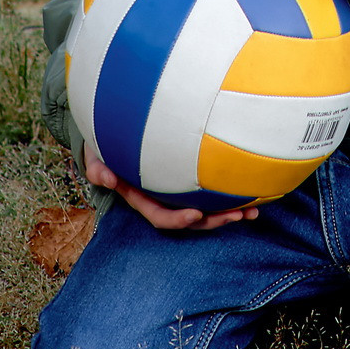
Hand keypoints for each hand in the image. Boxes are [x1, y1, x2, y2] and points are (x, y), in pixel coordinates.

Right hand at [83, 143, 256, 233]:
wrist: (115, 127)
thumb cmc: (106, 141)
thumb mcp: (96, 152)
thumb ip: (96, 166)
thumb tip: (104, 179)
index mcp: (141, 197)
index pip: (159, 216)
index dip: (177, 219)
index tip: (195, 215)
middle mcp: (162, 197)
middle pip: (190, 218)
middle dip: (214, 221)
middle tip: (238, 216)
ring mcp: (177, 189)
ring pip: (205, 208)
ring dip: (229, 212)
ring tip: (254, 210)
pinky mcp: (189, 177)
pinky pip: (210, 189)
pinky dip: (229, 191)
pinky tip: (252, 188)